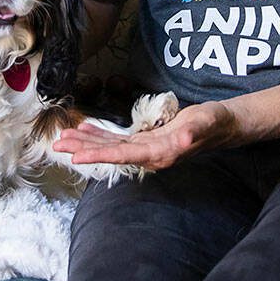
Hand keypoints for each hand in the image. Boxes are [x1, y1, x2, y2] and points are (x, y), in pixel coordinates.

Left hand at [52, 102, 241, 170]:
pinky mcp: (146, 141)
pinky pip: (118, 140)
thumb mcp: (205, 122)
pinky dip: (101, 135)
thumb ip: (193, 131)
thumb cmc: (214, 123)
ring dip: (87, 142)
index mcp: (159, 153)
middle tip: (57, 144)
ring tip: (64, 138)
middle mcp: (149, 155)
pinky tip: (86, 130)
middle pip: (110, 153)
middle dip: (83, 149)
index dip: (99, 155)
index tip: (76, 157)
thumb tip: (182, 137)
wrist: (222, 126)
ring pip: (111, 147)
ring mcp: (146, 149)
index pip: (123, 156)